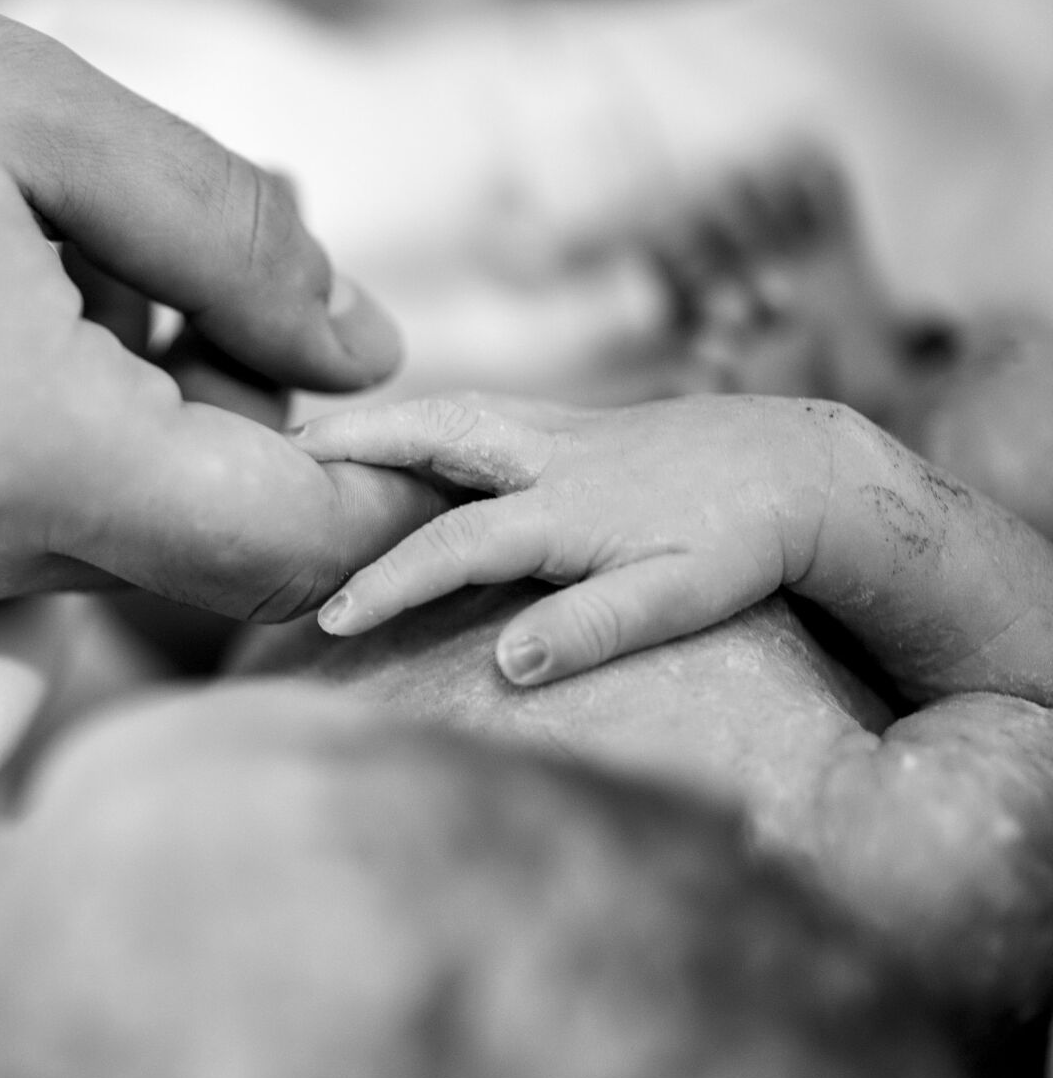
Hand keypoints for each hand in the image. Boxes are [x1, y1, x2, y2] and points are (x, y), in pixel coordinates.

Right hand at [0, 0, 422, 625]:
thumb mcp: (50, 114)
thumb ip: (240, 246)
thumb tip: (369, 357)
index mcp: (27, 452)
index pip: (285, 552)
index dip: (368, 495)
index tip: (376, 423)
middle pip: (166, 554)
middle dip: (197, 434)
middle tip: (124, 269)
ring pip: (42, 557)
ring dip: (66, 453)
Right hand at [292, 394, 846, 684]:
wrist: (803, 468)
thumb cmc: (741, 545)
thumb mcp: (679, 601)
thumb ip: (592, 630)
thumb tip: (506, 667)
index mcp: (565, 510)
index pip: (451, 546)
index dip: (385, 583)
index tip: (329, 618)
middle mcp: (548, 456)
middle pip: (429, 435)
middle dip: (349, 445)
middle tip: (275, 459)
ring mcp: (558, 428)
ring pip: (447, 411)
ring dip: (376, 422)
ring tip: (311, 439)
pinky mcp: (571, 421)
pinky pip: (474, 411)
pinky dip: (419, 419)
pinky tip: (398, 437)